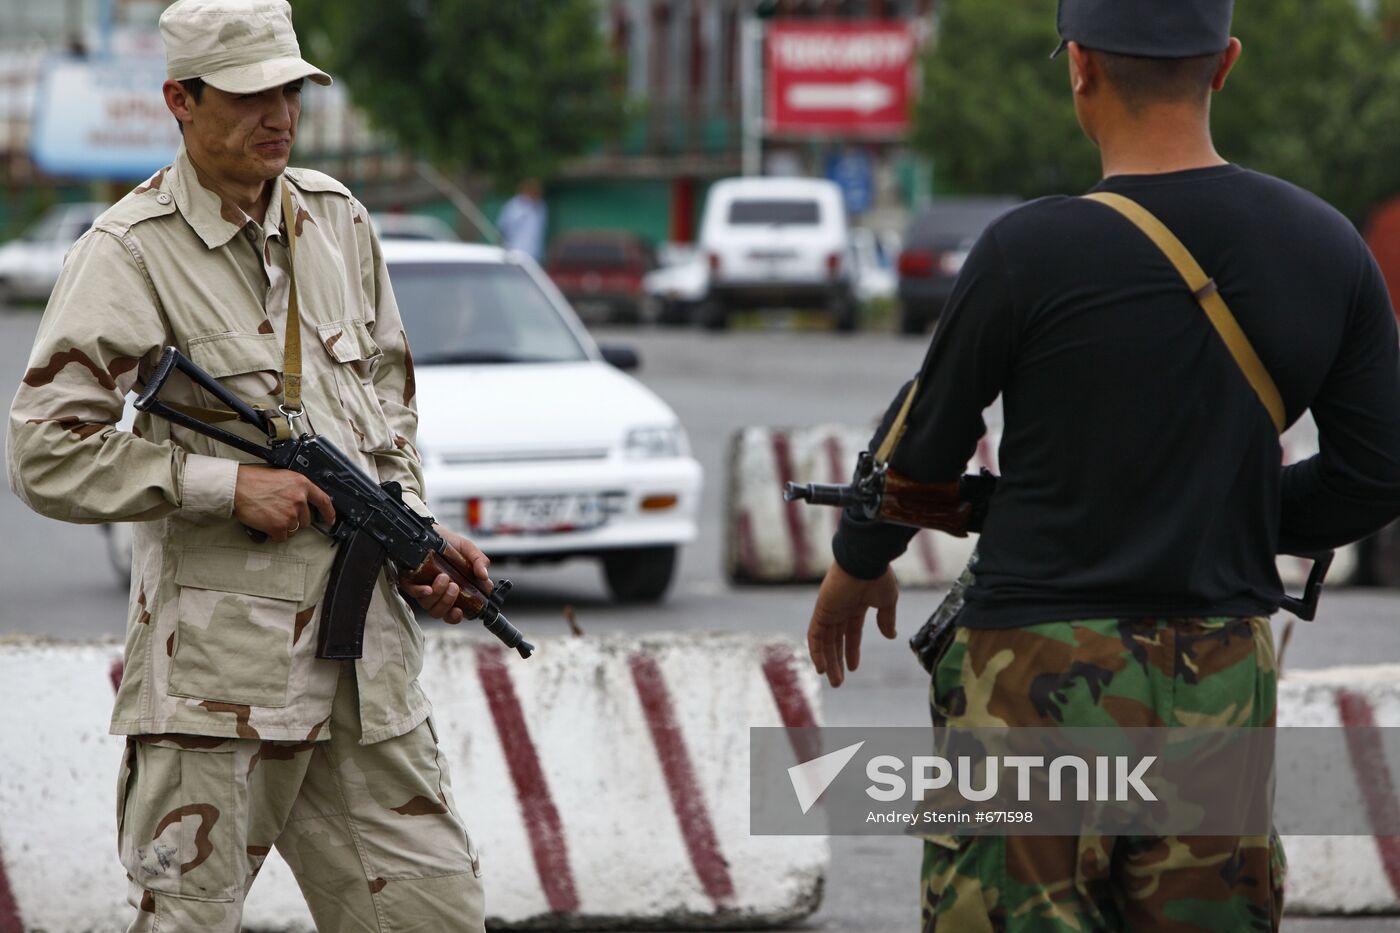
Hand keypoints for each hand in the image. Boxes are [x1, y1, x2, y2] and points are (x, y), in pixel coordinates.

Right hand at [233, 465, 334, 542]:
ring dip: (283, 525)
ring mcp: (290, 514)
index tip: (330, 519)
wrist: (236, 487)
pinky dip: (274, 534)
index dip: (329, 513)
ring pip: (294, 529)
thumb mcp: (281, 476)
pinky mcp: (279, 527)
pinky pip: (282, 537)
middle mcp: (299, 499)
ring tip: (269, 514)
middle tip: (278, 511)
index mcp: (301, 484)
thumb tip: (301, 498)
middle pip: (306, 519)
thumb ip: (294, 487)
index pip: (324, 501)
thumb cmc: (252, 479)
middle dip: (295, 518)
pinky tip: (266, 523)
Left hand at [407, 525, 492, 623]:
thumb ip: (480, 561)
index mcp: (452, 591)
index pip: (453, 613)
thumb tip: (484, 576)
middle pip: (439, 612)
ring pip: (427, 604)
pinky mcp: (409, 581)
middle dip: (448, 602)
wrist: (432, 531)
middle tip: (454, 586)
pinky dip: (421, 592)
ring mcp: (422, 588)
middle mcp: (436, 593)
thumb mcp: (468, 550)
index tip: (460, 611)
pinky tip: (427, 588)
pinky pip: (413, 592)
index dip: (455, 617)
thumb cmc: (449, 543)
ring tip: (443, 577)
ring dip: (438, 594)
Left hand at [807, 564, 898, 687]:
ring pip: (825, 641)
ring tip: (833, 681)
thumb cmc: (878, 577)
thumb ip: (886, 618)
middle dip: (837, 661)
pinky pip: (815, 635)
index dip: (852, 650)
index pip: (851, 632)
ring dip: (828, 662)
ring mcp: (829, 610)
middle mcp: (840, 609)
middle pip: (835, 640)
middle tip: (839, 682)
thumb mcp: (887, 601)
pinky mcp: (821, 610)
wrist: (865, 561)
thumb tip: (891, 635)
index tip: (854, 667)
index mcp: (856, 605)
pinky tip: (821, 667)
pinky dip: (816, 651)